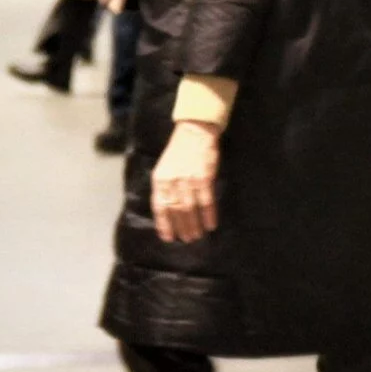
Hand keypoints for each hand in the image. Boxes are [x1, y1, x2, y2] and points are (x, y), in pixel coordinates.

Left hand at [150, 121, 220, 243]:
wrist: (194, 132)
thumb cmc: (179, 151)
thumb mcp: (165, 168)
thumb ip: (165, 187)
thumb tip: (169, 209)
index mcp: (159, 180)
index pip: (160, 207)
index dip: (164, 224)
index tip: (169, 238)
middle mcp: (172, 182)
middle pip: (176, 211)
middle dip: (182, 227)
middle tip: (188, 239)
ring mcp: (188, 180)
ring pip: (190, 209)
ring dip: (194, 225)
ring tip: (198, 235)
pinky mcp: (204, 178)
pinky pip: (206, 201)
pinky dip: (209, 215)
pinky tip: (211, 224)